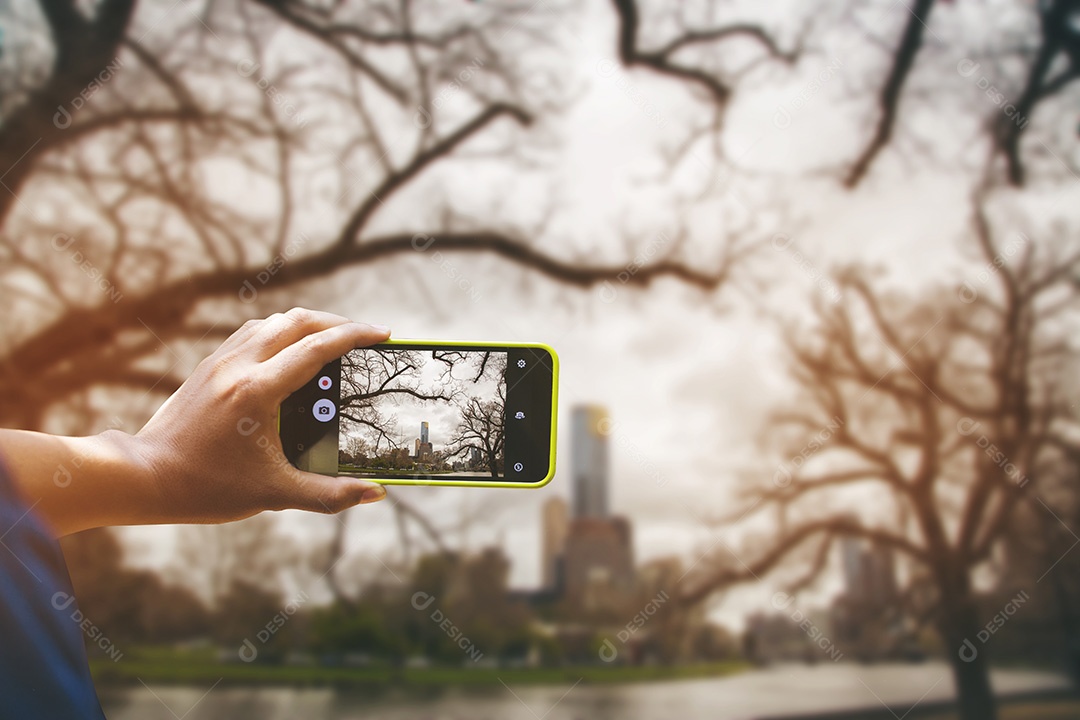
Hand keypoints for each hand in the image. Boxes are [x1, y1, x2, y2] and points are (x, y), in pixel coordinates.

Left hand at [133, 308, 391, 523]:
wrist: (143, 477)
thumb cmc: (206, 487)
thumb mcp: (275, 494)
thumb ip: (330, 495)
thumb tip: (375, 494)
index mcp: (257, 391)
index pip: (316, 347)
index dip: (355, 335)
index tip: (382, 334)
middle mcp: (238, 366)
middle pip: (296, 320)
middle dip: (335, 322)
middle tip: (361, 336)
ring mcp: (219, 361)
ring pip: (271, 321)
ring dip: (305, 324)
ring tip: (329, 342)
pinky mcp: (207, 366)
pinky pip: (250, 333)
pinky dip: (278, 333)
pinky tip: (287, 354)